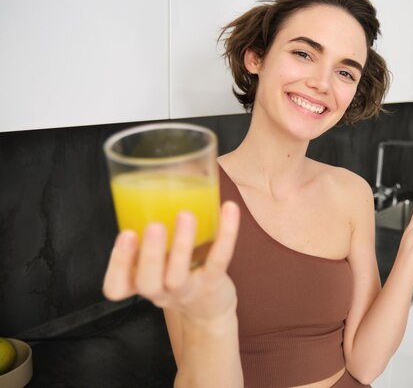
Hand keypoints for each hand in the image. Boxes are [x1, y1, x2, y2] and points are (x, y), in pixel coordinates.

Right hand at [102, 201, 240, 322]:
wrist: (209, 307)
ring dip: (181, 244)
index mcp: (139, 282)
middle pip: (147, 282)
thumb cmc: (176, 272)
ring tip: (185, 215)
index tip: (126, 234)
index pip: (116, 286)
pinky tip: (229, 209)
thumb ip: (148, 228)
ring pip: (179, 275)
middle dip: (149, 254)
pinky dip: (226, 233)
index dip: (117, 264)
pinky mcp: (213, 283)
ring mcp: (187, 290)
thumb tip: (159, 172)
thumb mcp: (156, 259)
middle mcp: (160, 291)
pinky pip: (219, 259)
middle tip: (153, 226)